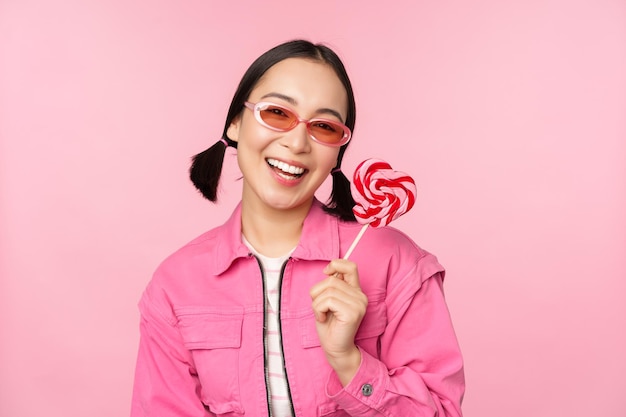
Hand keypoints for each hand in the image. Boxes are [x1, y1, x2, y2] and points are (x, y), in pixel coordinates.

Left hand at [309, 259, 367, 384]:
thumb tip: (330, 269)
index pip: (350, 266)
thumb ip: (332, 286)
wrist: (335, 349)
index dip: (336, 264)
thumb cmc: (330, 326)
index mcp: (356, 291)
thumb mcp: (329, 301)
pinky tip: (322, 319)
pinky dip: (318, 310)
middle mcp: (360, 296)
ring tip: (322, 314)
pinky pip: (327, 301)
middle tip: (320, 308)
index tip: (326, 273)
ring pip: (328, 290)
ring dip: (317, 303)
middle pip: (331, 280)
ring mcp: (358, 304)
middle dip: (317, 292)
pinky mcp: (352, 313)